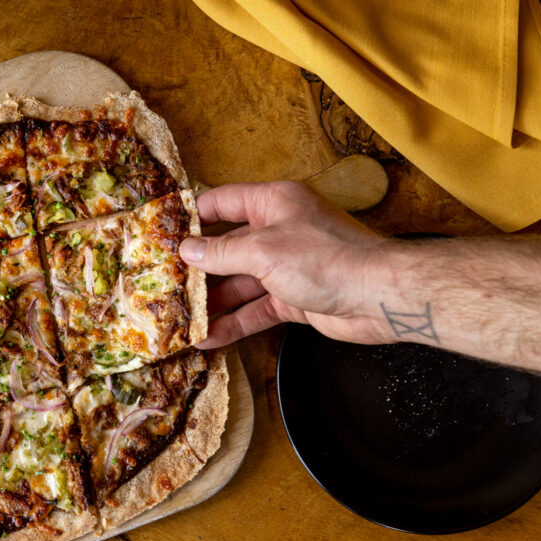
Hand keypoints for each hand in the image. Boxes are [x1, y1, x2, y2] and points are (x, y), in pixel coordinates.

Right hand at [179, 181, 391, 347]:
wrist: (379, 297)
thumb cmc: (326, 259)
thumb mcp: (264, 251)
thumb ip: (221, 252)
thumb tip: (186, 250)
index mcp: (273, 203)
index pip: (223, 202)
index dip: (192, 216)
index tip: (162, 232)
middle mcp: (278, 231)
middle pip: (227, 247)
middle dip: (196, 268)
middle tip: (162, 283)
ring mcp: (286, 267)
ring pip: (239, 283)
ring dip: (212, 301)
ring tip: (178, 317)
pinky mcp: (294, 298)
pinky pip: (256, 310)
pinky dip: (234, 323)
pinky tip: (208, 338)